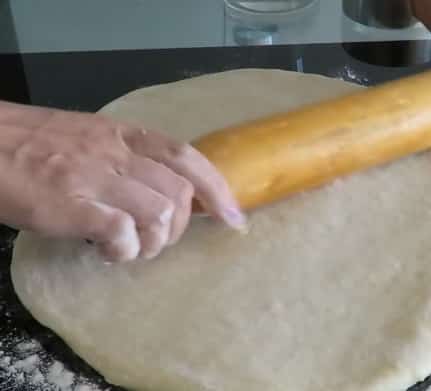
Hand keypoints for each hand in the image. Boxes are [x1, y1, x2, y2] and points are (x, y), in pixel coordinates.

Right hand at [0, 101, 246, 261]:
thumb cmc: (31, 146)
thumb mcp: (89, 139)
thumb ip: (128, 159)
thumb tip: (168, 196)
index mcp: (124, 135)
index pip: (187, 157)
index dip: (217, 189)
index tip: (233, 218)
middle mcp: (116, 153)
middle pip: (179, 193)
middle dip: (179, 228)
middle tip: (154, 241)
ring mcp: (94, 177)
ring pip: (159, 213)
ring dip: (152, 243)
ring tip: (128, 249)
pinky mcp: (70, 205)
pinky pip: (122, 232)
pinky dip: (124, 250)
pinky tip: (106, 251)